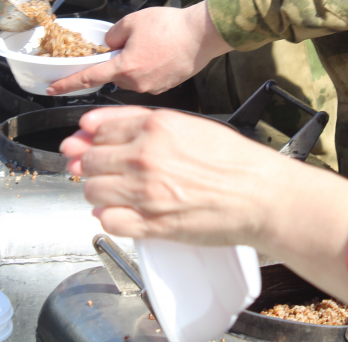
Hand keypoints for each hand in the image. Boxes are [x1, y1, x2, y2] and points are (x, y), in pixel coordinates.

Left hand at [47, 2, 232, 95]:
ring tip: (154, 43)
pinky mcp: (166, 87)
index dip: (67, 84)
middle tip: (134, 41)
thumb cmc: (172, 27)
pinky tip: (163, 51)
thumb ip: (113, 35)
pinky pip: (149, 77)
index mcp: (125, 68)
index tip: (53, 89)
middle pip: (115, 74)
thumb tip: (110, 44)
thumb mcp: (132, 21)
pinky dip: (151, 66)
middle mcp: (137, 83)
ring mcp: (153, 88)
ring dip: (136, 62)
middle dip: (118, 60)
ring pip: (133, 75)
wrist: (203, 34)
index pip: (88, 78)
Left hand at [61, 107, 347, 305]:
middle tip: (102, 170)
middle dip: (91, 165)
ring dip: (98, 192)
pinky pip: (108, 221)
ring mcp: (145, 192)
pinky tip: (121, 213)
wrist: (261, 195)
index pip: (97, 128)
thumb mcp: (188, 124)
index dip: (88, 137)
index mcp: (154, 126)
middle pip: (90, 160)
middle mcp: (144, 156)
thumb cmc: (234, 160)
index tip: (86, 141)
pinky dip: (108, 218)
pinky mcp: (151, 224)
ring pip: (92, 191)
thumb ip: (143, 123)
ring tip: (116, 191)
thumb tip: (98, 129)